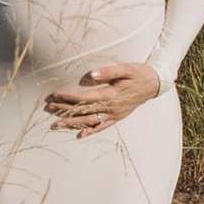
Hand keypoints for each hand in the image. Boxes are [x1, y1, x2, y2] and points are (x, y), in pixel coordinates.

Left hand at [46, 60, 162, 134]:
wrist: (155, 84)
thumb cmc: (140, 73)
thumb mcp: (126, 68)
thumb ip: (108, 72)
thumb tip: (91, 74)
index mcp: (112, 95)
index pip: (86, 98)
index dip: (69, 97)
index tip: (55, 95)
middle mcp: (112, 108)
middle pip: (84, 111)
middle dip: (65, 110)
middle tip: (48, 108)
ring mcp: (115, 114)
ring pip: (90, 121)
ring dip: (73, 122)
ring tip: (57, 124)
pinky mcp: (118, 117)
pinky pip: (102, 126)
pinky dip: (91, 131)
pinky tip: (80, 135)